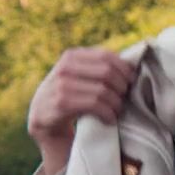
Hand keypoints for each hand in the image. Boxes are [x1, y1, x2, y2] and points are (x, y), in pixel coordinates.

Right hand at [27, 47, 134, 170]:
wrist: (42, 117)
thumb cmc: (69, 95)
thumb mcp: (78, 75)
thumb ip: (96, 66)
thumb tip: (132, 63)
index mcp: (72, 56)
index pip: (107, 56)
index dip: (124, 69)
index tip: (131, 82)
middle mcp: (65, 67)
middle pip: (107, 72)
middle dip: (121, 87)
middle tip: (124, 98)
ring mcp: (61, 85)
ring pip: (103, 90)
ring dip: (116, 104)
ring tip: (117, 111)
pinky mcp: (62, 103)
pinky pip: (95, 105)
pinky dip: (107, 113)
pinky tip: (109, 119)